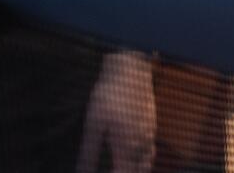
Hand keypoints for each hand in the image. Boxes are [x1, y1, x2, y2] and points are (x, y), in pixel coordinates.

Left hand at [76, 51, 155, 172]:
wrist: (131, 71)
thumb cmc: (109, 96)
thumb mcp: (93, 124)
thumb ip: (89, 152)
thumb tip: (81, 172)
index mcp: (126, 146)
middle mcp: (141, 143)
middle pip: (137, 172)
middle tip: (112, 172)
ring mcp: (149, 134)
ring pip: (146, 163)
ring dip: (135, 170)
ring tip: (121, 169)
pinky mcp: (152, 125)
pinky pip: (151, 151)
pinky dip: (143, 161)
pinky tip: (132, 158)